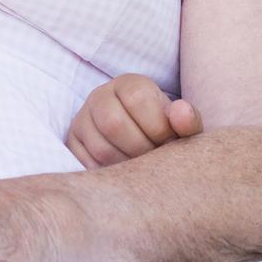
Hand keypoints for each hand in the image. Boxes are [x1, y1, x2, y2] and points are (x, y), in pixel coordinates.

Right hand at [66, 74, 202, 167]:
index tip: (169, 143)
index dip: (157, 126)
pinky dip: (108, 176)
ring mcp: (82, 120)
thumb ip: (188, 120)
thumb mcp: (181, 125)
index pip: (137, 97)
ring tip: (143, 172)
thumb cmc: (165, 133)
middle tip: (155, 162)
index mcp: (129, 84)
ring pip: (99, 148)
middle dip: (140, 149)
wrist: (145, 143)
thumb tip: (182, 114)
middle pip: (113, 123)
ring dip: (126, 166)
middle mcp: (100, 97)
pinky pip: (85, 164)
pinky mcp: (73, 144)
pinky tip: (125, 177)